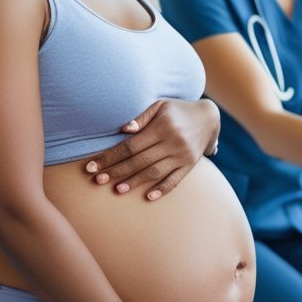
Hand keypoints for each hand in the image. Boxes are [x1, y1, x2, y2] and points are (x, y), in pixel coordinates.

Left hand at [82, 99, 219, 199]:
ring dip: (134, 182)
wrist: (209, 117)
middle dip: (116, 171)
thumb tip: (124, 130)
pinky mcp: (190, 165)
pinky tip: (148, 196)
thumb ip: (142, 117)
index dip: (110, 157)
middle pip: (139, 161)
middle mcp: (172, 142)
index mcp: (162, 127)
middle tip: (97, 180)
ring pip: (154, 172)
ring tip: (116, 189)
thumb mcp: (160, 105)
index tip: (92, 165)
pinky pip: (175, 180)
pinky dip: (162, 189)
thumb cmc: (178, 110)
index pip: (130, 146)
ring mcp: (182, 155)